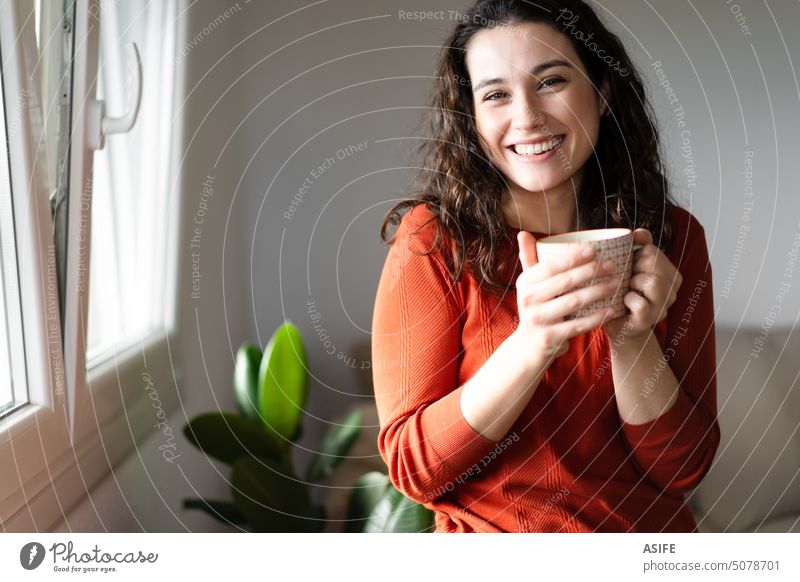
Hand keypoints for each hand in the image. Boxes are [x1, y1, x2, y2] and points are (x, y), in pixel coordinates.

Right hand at [515, 231, 618, 363]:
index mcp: (525, 283)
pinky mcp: (551, 337)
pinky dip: (598, 316)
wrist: (529, 345)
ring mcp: (538, 320)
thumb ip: (528, 258)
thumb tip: (523, 233)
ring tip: (617, 283)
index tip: (594, 249)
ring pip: (575, 302)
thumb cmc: (536, 307)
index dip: (573, 257)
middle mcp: (528, 300)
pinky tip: (613, 309)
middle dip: (591, 272)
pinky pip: (579, 324)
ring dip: (599, 291)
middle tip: (612, 265)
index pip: (551, 266)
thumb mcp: (529, 285)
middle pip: (565, 282)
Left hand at [602, 229, 682, 340]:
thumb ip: (638, 246)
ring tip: (627, 289)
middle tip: (626, 279)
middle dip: (633, 268)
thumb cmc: (621, 291)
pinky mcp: (650, 319)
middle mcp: (673, 289)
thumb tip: (639, 233)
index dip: (634, 256)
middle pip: (653, 262)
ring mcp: (664, 305)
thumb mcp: (629, 267)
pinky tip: (624, 302)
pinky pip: (640, 303)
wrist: (616, 323)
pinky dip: (627, 299)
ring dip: (633, 282)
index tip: (630, 267)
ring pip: (653, 282)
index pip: (652, 250)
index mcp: (670, 272)